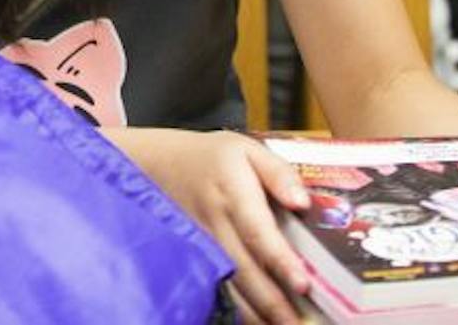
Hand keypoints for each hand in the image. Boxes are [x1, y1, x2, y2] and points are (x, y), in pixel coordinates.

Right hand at [119, 129, 310, 324]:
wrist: (154, 163)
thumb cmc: (210, 158)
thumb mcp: (246, 149)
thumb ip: (279, 173)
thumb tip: (303, 201)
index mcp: (232, 192)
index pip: (257, 232)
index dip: (280, 260)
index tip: (303, 284)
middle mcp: (213, 223)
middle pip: (243, 269)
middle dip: (272, 302)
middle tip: (299, 324)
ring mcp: (198, 244)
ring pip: (226, 285)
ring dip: (254, 313)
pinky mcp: (190, 257)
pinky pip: (211, 288)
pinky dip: (233, 310)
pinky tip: (255, 321)